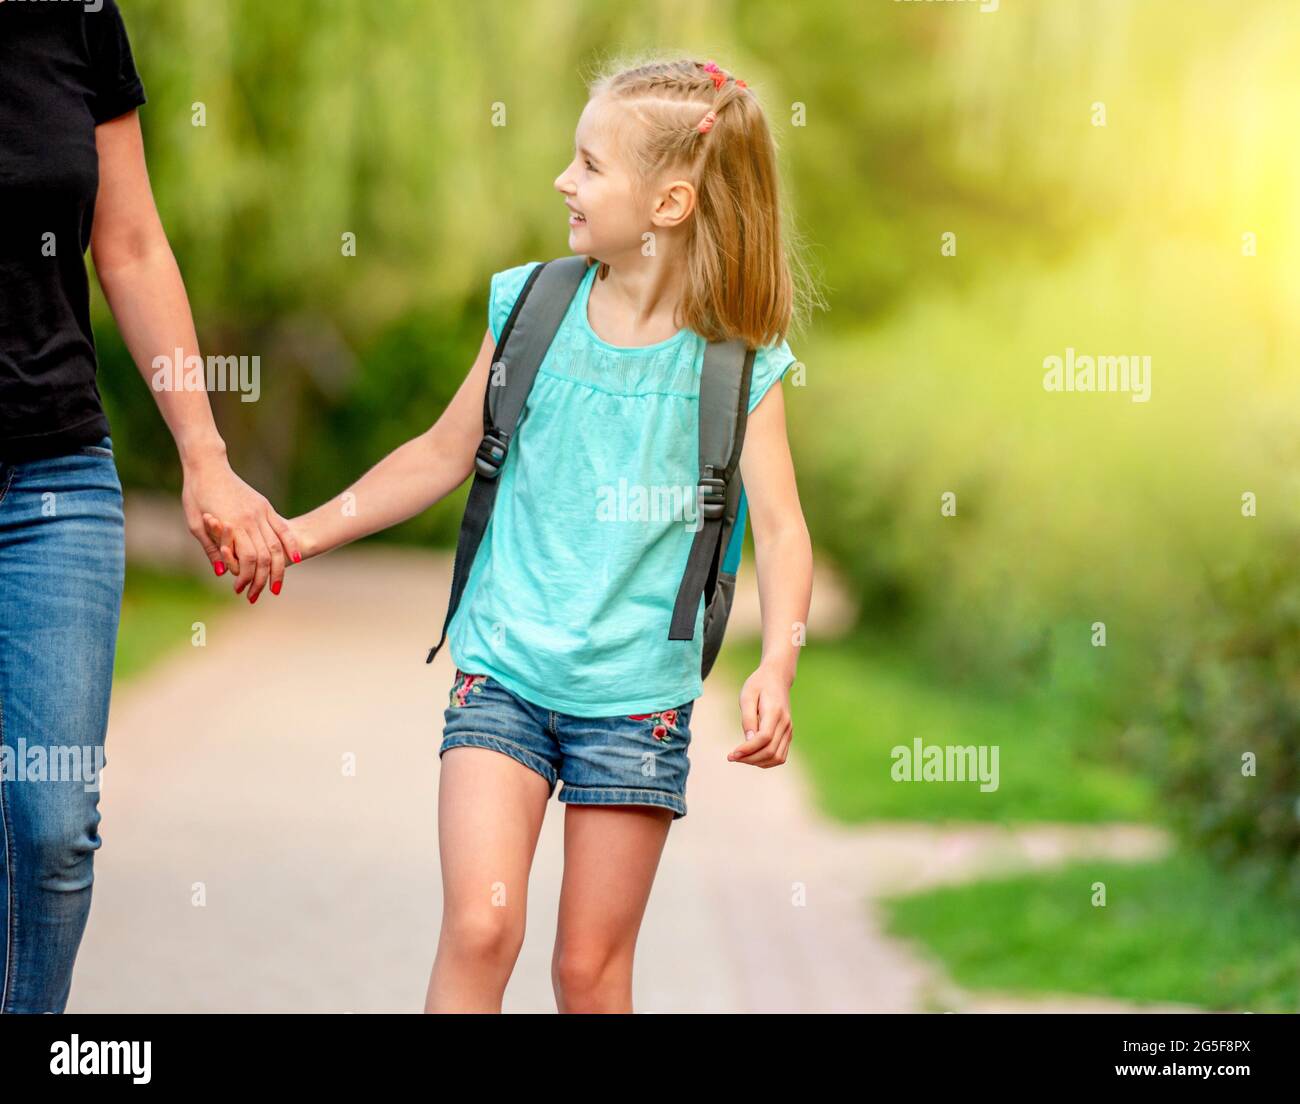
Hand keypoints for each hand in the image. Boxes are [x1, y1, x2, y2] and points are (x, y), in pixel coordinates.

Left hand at [181, 454, 300, 602]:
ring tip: (278, 585)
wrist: (208, 466)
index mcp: (231, 525)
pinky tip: (296, 558)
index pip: (248, 559)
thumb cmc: (196, 495)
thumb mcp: (194, 524)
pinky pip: (282, 529)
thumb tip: (221, 572)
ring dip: (279, 568)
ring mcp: (260, 512)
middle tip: (259, 595)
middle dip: (264, 579)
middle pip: (266, 556)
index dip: (246, 578)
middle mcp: (250, 520)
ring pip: (277, 545)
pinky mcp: (265, 506)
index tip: (241, 590)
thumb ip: (210, 548)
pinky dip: (290, 545)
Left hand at [731, 661, 793, 765]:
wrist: (777, 677)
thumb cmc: (759, 685)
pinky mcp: (788, 734)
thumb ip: (748, 718)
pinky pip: (780, 755)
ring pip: (777, 757)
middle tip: (732, 757)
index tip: (731, 754)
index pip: (764, 738)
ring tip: (741, 757)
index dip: (747, 750)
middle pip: (770, 751)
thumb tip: (748, 741)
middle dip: (749, 759)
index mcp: (775, 712)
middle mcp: (785, 724)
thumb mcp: (747, 696)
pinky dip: (766, 761)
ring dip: (758, 762)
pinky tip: (752, 757)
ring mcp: (789, 730)